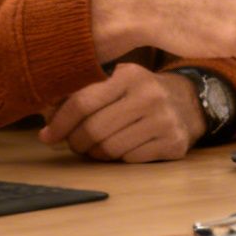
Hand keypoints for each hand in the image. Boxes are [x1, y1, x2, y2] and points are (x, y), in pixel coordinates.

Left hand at [38, 63, 203, 162]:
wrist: (189, 102)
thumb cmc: (140, 93)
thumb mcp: (116, 81)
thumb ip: (84, 93)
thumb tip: (46, 115)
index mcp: (129, 75)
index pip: (83, 102)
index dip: (60, 122)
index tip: (46, 136)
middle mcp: (148, 96)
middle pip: (94, 130)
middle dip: (76, 142)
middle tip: (73, 144)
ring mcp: (164, 121)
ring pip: (110, 149)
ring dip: (95, 153)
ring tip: (94, 147)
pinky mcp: (173, 144)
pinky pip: (130, 160)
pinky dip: (117, 159)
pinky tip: (119, 149)